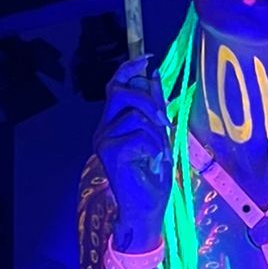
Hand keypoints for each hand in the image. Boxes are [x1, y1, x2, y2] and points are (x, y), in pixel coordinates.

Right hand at [94, 60, 172, 239]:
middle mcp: (103, 129)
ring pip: (136, 115)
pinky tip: (154, 163)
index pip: (115, 86)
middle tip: (164, 122)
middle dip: (147, 100)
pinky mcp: (111, 151)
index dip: (129, 69)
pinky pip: (141, 134)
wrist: (146, 209)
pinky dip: (155, 147)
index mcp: (113, 123)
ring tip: (159, 154)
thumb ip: (154, 108)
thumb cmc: (153, 177)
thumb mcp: (159, 136)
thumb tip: (153, 75)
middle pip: (120, 92)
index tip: (147, 58)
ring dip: (157, 134)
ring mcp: (104, 140)